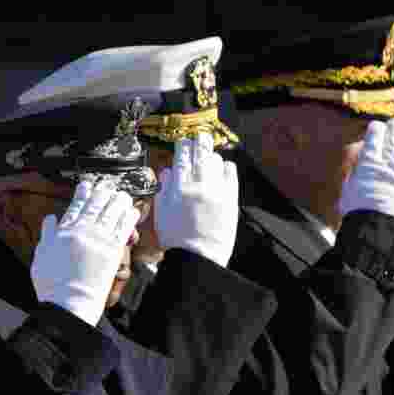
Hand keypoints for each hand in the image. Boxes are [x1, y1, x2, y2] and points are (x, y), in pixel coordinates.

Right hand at [30, 178, 140, 326]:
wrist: (69, 302)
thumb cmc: (52, 284)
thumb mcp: (41, 255)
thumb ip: (47, 234)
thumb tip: (51, 219)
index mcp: (64, 230)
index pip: (75, 205)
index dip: (83, 192)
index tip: (87, 185)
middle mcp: (83, 230)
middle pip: (96, 204)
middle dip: (103, 192)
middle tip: (108, 186)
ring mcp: (99, 239)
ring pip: (112, 212)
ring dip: (118, 201)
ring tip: (123, 195)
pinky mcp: (113, 250)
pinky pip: (124, 228)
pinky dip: (129, 217)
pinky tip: (133, 211)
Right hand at [153, 132, 238, 267]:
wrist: (199, 256)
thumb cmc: (177, 238)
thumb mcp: (162, 213)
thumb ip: (164, 189)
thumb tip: (167, 171)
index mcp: (179, 187)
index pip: (182, 155)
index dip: (183, 145)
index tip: (184, 142)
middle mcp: (198, 185)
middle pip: (201, 151)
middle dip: (199, 141)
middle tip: (199, 138)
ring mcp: (216, 190)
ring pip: (216, 159)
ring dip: (211, 156)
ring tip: (209, 161)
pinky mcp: (230, 197)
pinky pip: (230, 172)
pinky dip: (226, 167)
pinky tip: (221, 171)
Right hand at [338, 119, 393, 227]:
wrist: (383, 224)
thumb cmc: (360, 211)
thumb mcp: (348, 191)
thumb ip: (353, 175)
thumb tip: (357, 165)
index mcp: (368, 162)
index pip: (373, 139)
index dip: (376, 130)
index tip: (377, 125)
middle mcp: (388, 163)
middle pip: (392, 140)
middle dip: (393, 129)